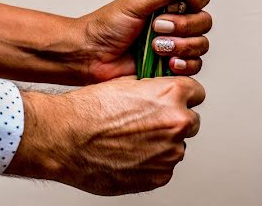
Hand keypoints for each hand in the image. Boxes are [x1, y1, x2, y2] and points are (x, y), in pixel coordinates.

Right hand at [7, 76, 204, 194]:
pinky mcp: (160, 176)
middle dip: (174, 120)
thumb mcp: (125, 84)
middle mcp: (176, 123)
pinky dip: (151, 162)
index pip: (196, 92)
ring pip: (177, 145)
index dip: (183, 95)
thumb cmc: (88, 111)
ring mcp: (169, 152)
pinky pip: (164, 167)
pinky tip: (128, 155)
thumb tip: (164, 94)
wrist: (65, 140)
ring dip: (162, 143)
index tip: (174, 100)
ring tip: (131, 140)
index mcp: (170, 95)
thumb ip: (154, 90)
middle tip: (148, 122)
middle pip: (191, 120)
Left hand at [75, 0, 210, 81]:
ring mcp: (175, 43)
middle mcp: (175, 19)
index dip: (194, 1)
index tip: (177, 4)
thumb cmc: (106, 26)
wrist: (89, 56)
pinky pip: (194, 65)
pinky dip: (184, 64)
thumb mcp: (136, 3)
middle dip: (183, 26)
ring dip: (181, 46)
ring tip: (156, 46)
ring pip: (201, 44)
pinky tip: (168, 62)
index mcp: (167, 0)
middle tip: (157, 27)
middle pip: (203, 22)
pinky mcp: (172, 64)